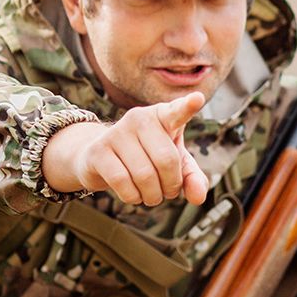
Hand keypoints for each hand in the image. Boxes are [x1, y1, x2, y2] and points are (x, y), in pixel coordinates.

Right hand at [43, 92, 209, 205]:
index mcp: (163, 116)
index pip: (177, 111)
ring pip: (144, 175)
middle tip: (168, 192)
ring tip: (151, 195)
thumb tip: (198, 197)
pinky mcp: (98, 150)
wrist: (102, 159)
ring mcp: (116, 131)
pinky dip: (132, 196)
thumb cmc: (147, 158)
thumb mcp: (174, 166)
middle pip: (166, 160)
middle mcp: (139, 117)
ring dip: (152, 196)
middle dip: (171, 186)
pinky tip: (133, 195)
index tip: (198, 99)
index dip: (187, 106)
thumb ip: (191, 178)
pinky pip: (122, 181)